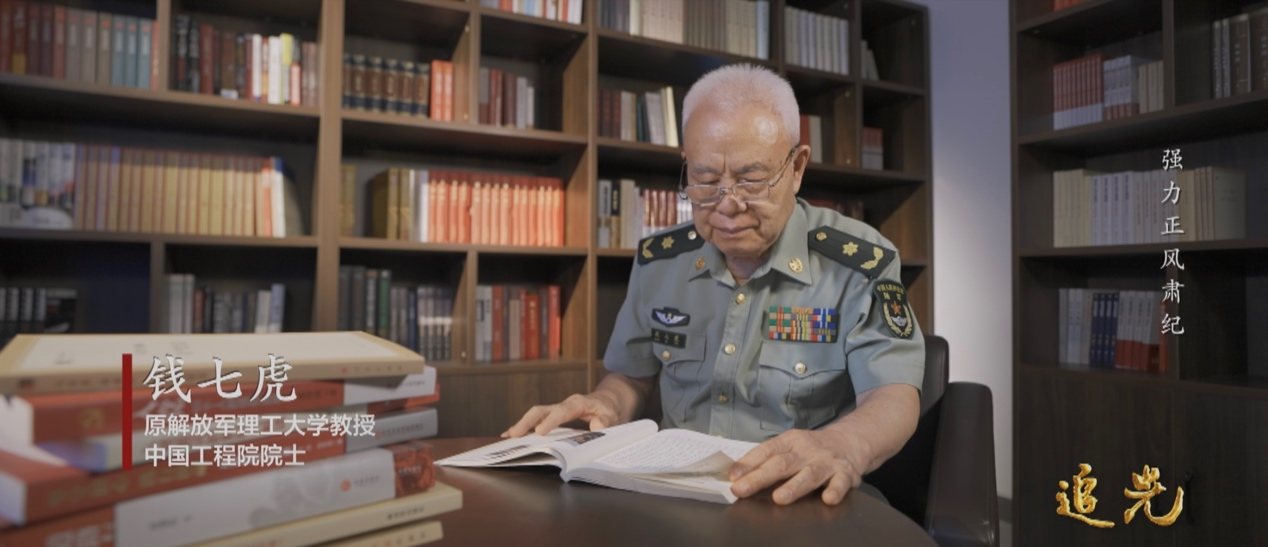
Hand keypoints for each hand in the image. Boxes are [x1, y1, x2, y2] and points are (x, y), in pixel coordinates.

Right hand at [501, 393, 621, 437]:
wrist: (608, 402)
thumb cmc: (609, 410)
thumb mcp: (613, 415)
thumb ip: (605, 420)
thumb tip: (596, 426)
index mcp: (578, 403)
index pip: (562, 412)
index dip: (550, 421)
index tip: (539, 432)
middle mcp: (564, 405)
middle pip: (541, 410)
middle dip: (527, 422)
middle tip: (514, 435)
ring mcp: (557, 410)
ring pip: (536, 414)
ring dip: (522, 425)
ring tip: (507, 436)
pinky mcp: (554, 416)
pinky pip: (537, 420)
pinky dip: (525, 427)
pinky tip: (513, 435)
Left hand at [728, 428, 866, 504]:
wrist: (850, 441)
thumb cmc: (811, 449)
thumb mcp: (789, 446)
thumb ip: (767, 459)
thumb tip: (736, 475)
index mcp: (790, 441)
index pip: (766, 450)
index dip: (748, 463)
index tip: (733, 476)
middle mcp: (806, 450)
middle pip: (781, 464)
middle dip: (760, 478)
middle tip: (742, 490)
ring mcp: (826, 461)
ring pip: (809, 474)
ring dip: (794, 486)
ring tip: (779, 498)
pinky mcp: (845, 473)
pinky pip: (840, 482)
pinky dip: (835, 490)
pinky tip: (828, 499)